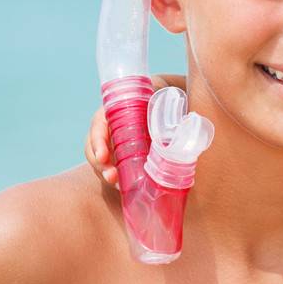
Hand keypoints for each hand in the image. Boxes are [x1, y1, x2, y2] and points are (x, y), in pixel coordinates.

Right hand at [83, 73, 185, 189]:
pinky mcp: (115, 153)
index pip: (97, 127)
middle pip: (94, 148)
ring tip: (118, 185)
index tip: (104, 156)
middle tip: (112, 177)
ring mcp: (109, 141)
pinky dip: (115, 176)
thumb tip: (188, 119)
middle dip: (101, 165)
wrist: (155, 99)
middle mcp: (105, 127)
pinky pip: (110, 166)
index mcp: (110, 111)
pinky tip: (123, 186)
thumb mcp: (156, 96)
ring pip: (100, 160)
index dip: (98, 143)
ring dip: (106, 174)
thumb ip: (164, 106)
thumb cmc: (155, 97)